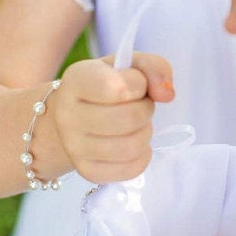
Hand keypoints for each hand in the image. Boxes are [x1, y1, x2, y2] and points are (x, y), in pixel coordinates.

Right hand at [52, 53, 173, 183]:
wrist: (74, 115)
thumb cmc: (106, 83)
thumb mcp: (129, 64)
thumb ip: (154, 68)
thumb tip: (167, 94)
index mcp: (77, 79)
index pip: (117, 88)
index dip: (140, 84)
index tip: (137, 83)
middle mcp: (68, 114)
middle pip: (129, 119)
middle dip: (146, 109)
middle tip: (141, 104)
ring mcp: (74, 147)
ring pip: (131, 146)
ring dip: (146, 132)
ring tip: (138, 123)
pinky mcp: (87, 171)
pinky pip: (131, 169)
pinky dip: (143, 155)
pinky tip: (133, 141)